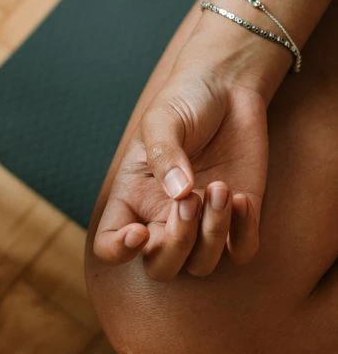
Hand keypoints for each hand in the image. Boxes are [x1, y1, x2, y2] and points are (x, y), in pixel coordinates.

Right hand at [93, 65, 268, 280]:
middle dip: (176, 244)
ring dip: (213, 233)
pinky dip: (243, 234)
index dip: (118, 251)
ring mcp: (202, 221)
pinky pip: (241, 251)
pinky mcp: (239, 217)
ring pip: (202, 264)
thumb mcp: (163, 119)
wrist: (228, 87)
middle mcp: (163, 216)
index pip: (110, 244)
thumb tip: (177, 194)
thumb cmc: (184, 100)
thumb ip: (165, 155)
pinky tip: (242, 197)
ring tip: (219, 187)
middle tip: (189, 200)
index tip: (139, 232)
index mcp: (133, 196)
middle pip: (160, 267)